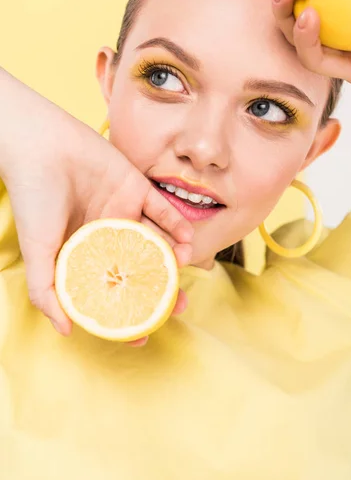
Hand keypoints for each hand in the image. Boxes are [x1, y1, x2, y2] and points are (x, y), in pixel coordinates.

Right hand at [0, 70, 192, 344]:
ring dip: (173, 256)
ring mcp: (123, 210)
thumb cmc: (34, 199)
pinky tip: (187, 240)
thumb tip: (67, 331)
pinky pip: (162, 208)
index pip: (111, 289)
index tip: (144, 333)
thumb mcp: (37, 252)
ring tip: (184, 269)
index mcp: (84, 252)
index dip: (127, 312)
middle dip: (161, 288)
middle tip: (179, 304)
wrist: (42, 146)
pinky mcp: (136, 186)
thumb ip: (48, 291)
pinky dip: (176, 224)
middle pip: (139, 267)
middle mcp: (106, 234)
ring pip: (155, 239)